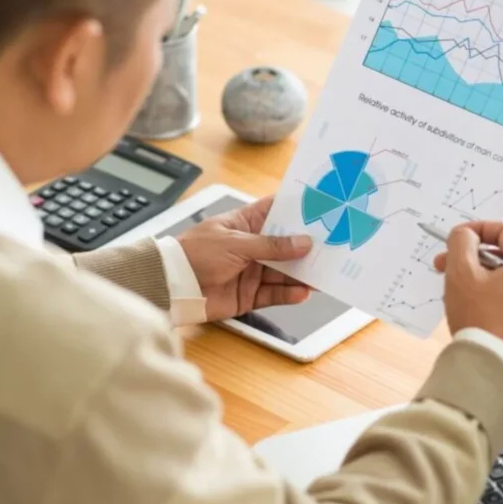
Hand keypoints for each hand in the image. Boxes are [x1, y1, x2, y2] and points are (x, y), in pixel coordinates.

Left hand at [176, 196, 312, 321]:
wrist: (170, 287)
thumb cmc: (193, 254)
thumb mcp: (236, 243)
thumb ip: (271, 245)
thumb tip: (302, 243)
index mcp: (246, 223)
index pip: (277, 211)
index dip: (298, 210)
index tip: (322, 208)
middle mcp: (252, 246)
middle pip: (287, 245)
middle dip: (307, 247)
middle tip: (332, 247)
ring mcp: (252, 271)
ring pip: (285, 271)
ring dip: (303, 274)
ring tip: (322, 276)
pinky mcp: (249, 294)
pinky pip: (275, 293)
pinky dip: (289, 294)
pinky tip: (302, 292)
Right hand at [435, 222, 502, 369]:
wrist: (493, 371)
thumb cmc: (479, 317)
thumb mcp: (461, 273)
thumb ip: (461, 242)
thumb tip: (465, 233)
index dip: (476, 230)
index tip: (455, 239)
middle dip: (476, 260)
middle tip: (447, 267)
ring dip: (487, 281)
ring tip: (460, 293)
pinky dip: (502, 303)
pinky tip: (480, 313)